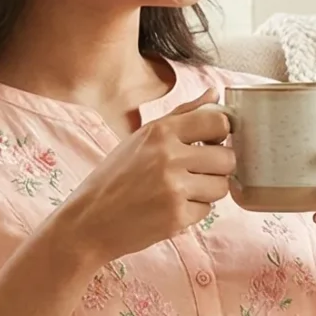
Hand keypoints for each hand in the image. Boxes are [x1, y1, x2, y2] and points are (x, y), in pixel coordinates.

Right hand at [48, 90, 233, 263]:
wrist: (88, 221)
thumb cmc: (114, 178)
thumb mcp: (142, 138)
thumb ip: (182, 115)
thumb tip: (215, 94)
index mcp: (160, 131)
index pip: (218, 123)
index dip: (222, 134)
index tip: (213, 142)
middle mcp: (168, 156)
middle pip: (227, 158)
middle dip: (217, 167)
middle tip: (195, 173)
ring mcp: (174, 187)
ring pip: (222, 186)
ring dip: (207, 191)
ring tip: (180, 191)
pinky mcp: (177, 216)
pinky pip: (207, 210)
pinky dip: (194, 211)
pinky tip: (170, 208)